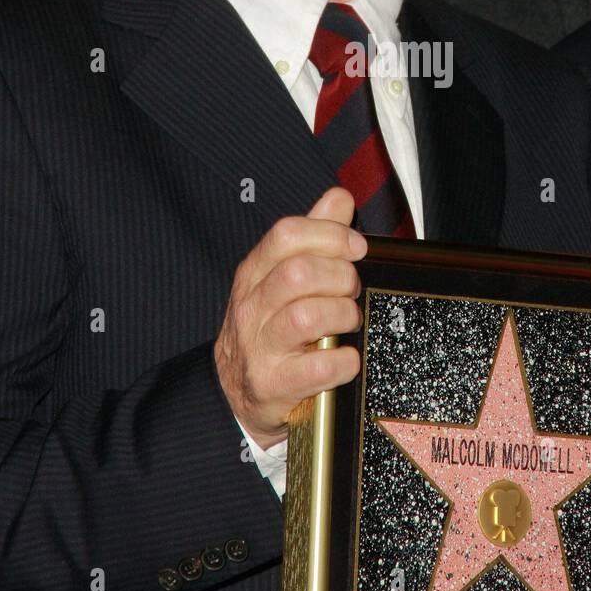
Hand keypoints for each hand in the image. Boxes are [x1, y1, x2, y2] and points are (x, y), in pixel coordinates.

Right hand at [214, 187, 365, 447]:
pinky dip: (342, 361)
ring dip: (342, 315)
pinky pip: (315, 368)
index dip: (330, 234)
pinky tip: (347, 357)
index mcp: (255, 273)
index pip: (286, 234)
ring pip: (305, 316)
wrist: (234, 392)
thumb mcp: (280, 277)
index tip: (357, 247)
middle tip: (352, 289)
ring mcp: (259, 347)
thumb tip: (338, 198)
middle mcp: (251, 307)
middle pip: (298, 272)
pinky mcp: (272, 385)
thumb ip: (313, 235)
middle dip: (340, 276)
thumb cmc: (268, 329)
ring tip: (349, 321)